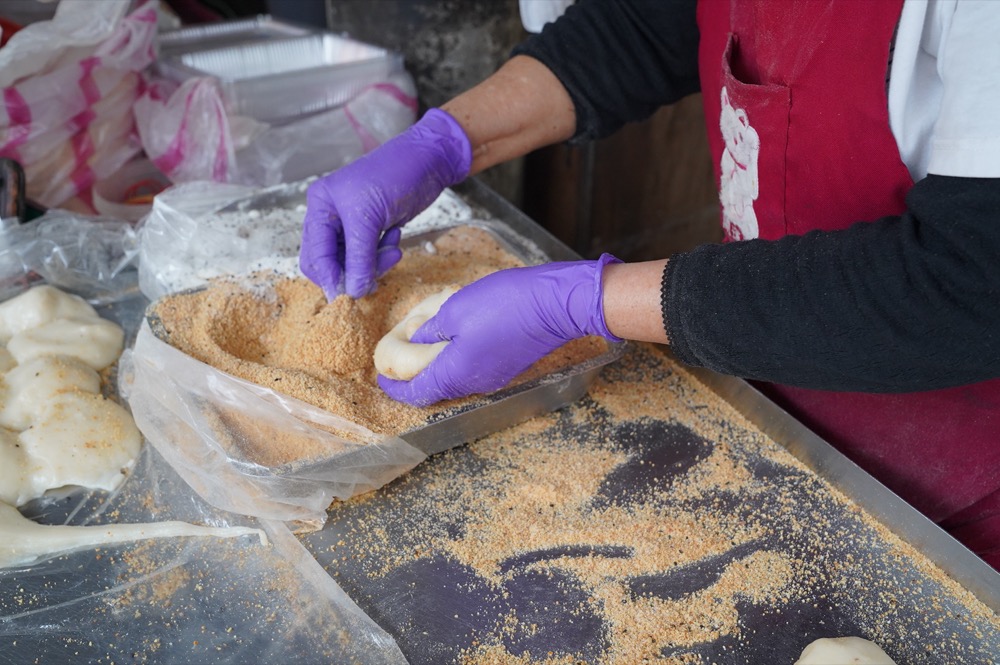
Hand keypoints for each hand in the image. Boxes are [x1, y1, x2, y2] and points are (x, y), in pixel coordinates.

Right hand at [300, 108, 471, 298]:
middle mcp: (330, 216)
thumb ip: (359, 257)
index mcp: (321, 207)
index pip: (314, 255)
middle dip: (352, 272)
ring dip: (373, 264)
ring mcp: (351, 225)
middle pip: (329, 263)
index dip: (329, 277)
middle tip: (374, 278)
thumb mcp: (370, 218)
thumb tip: (352, 292)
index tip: (347, 296)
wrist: (428, 161)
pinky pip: (369, 256)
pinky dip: (382, 255)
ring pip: (351, 263)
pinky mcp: (371, 230)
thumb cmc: (394, 176)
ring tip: (393, 250)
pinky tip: (395, 236)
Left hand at [379, 254, 622, 406]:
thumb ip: (430, 330)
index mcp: (455, 373)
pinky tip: (455, 338)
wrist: (555, 305)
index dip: (395, 389)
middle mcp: (474, 384)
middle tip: (400, 358)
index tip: (382, 377)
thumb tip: (414, 341)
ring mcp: (493, 378)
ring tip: (425, 344)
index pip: (416, 393)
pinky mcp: (507, 367)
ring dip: (436, 367)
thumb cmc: (505, 304)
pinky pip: (472, 371)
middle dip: (414, 377)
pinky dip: (456, 361)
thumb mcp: (456, 310)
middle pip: (435, 389)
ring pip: (455, 380)